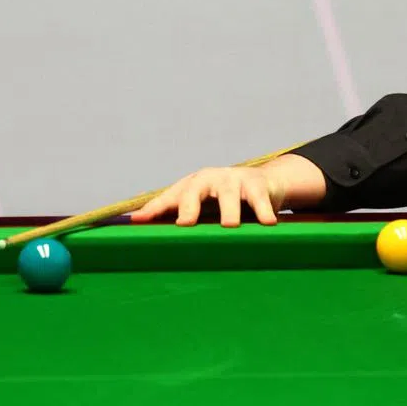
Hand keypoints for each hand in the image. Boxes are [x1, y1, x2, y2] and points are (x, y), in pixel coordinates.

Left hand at [130, 153, 327, 226]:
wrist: (262, 183)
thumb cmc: (221, 199)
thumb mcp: (198, 204)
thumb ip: (173, 214)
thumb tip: (138, 224)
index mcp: (190, 186)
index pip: (169, 197)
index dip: (155, 209)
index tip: (140, 221)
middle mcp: (209, 180)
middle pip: (195, 190)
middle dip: (190, 206)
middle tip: (185, 223)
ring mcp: (234, 180)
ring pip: (230, 195)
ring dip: (230, 211)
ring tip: (230, 226)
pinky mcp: (257, 185)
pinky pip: (259, 199)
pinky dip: (263, 211)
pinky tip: (268, 223)